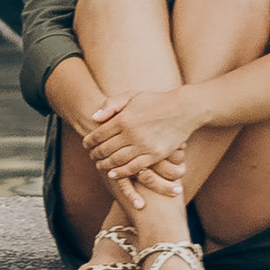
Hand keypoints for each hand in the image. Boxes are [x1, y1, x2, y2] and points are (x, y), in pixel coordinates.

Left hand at [83, 88, 197, 183]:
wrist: (183, 109)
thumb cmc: (155, 101)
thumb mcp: (132, 95)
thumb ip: (111, 105)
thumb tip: (94, 118)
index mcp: (124, 118)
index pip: (99, 134)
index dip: (89, 141)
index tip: (85, 145)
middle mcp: (132, 133)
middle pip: (106, 149)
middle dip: (95, 154)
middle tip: (91, 156)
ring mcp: (144, 146)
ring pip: (117, 161)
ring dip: (105, 165)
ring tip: (100, 165)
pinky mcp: (155, 155)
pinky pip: (134, 168)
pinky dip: (121, 172)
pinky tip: (114, 173)